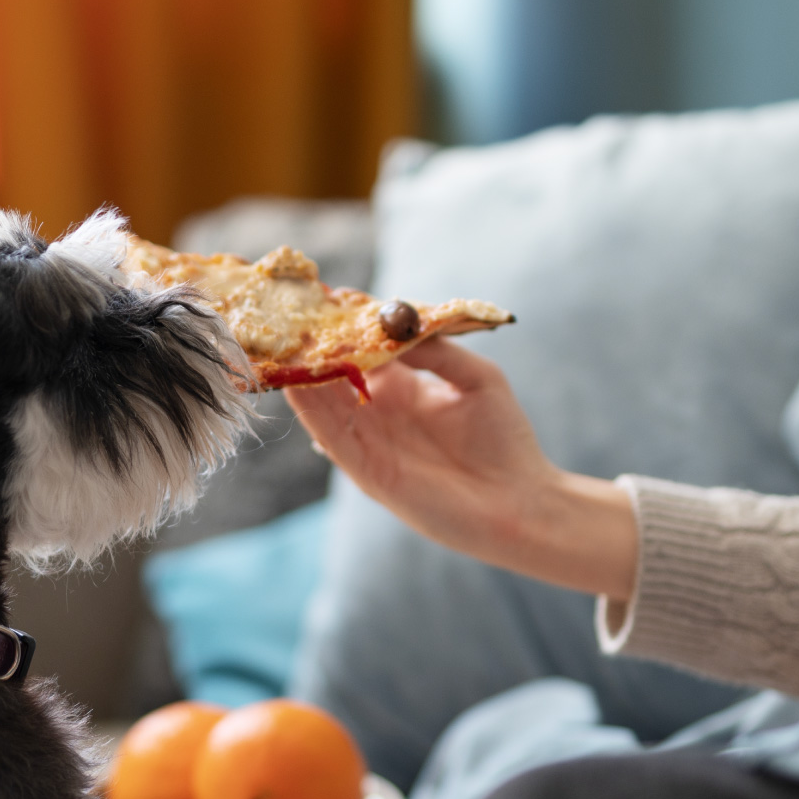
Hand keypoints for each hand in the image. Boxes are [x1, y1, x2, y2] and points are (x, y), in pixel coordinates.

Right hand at [285, 339, 638, 599]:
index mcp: (404, 387)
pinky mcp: (367, 471)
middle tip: (286, 315)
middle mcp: (380, 412)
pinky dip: (311, 411)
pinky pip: (331, 436)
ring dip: (301, 375)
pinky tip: (296, 385)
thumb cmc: (504, 439)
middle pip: (334, 373)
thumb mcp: (475, 377)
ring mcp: (370, 441)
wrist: (518, 502)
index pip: (362, 349)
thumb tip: (393, 321)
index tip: (324, 296)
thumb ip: (435, 349)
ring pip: (324, 403)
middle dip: (311, 347)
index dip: (344, 326)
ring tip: (280, 343)